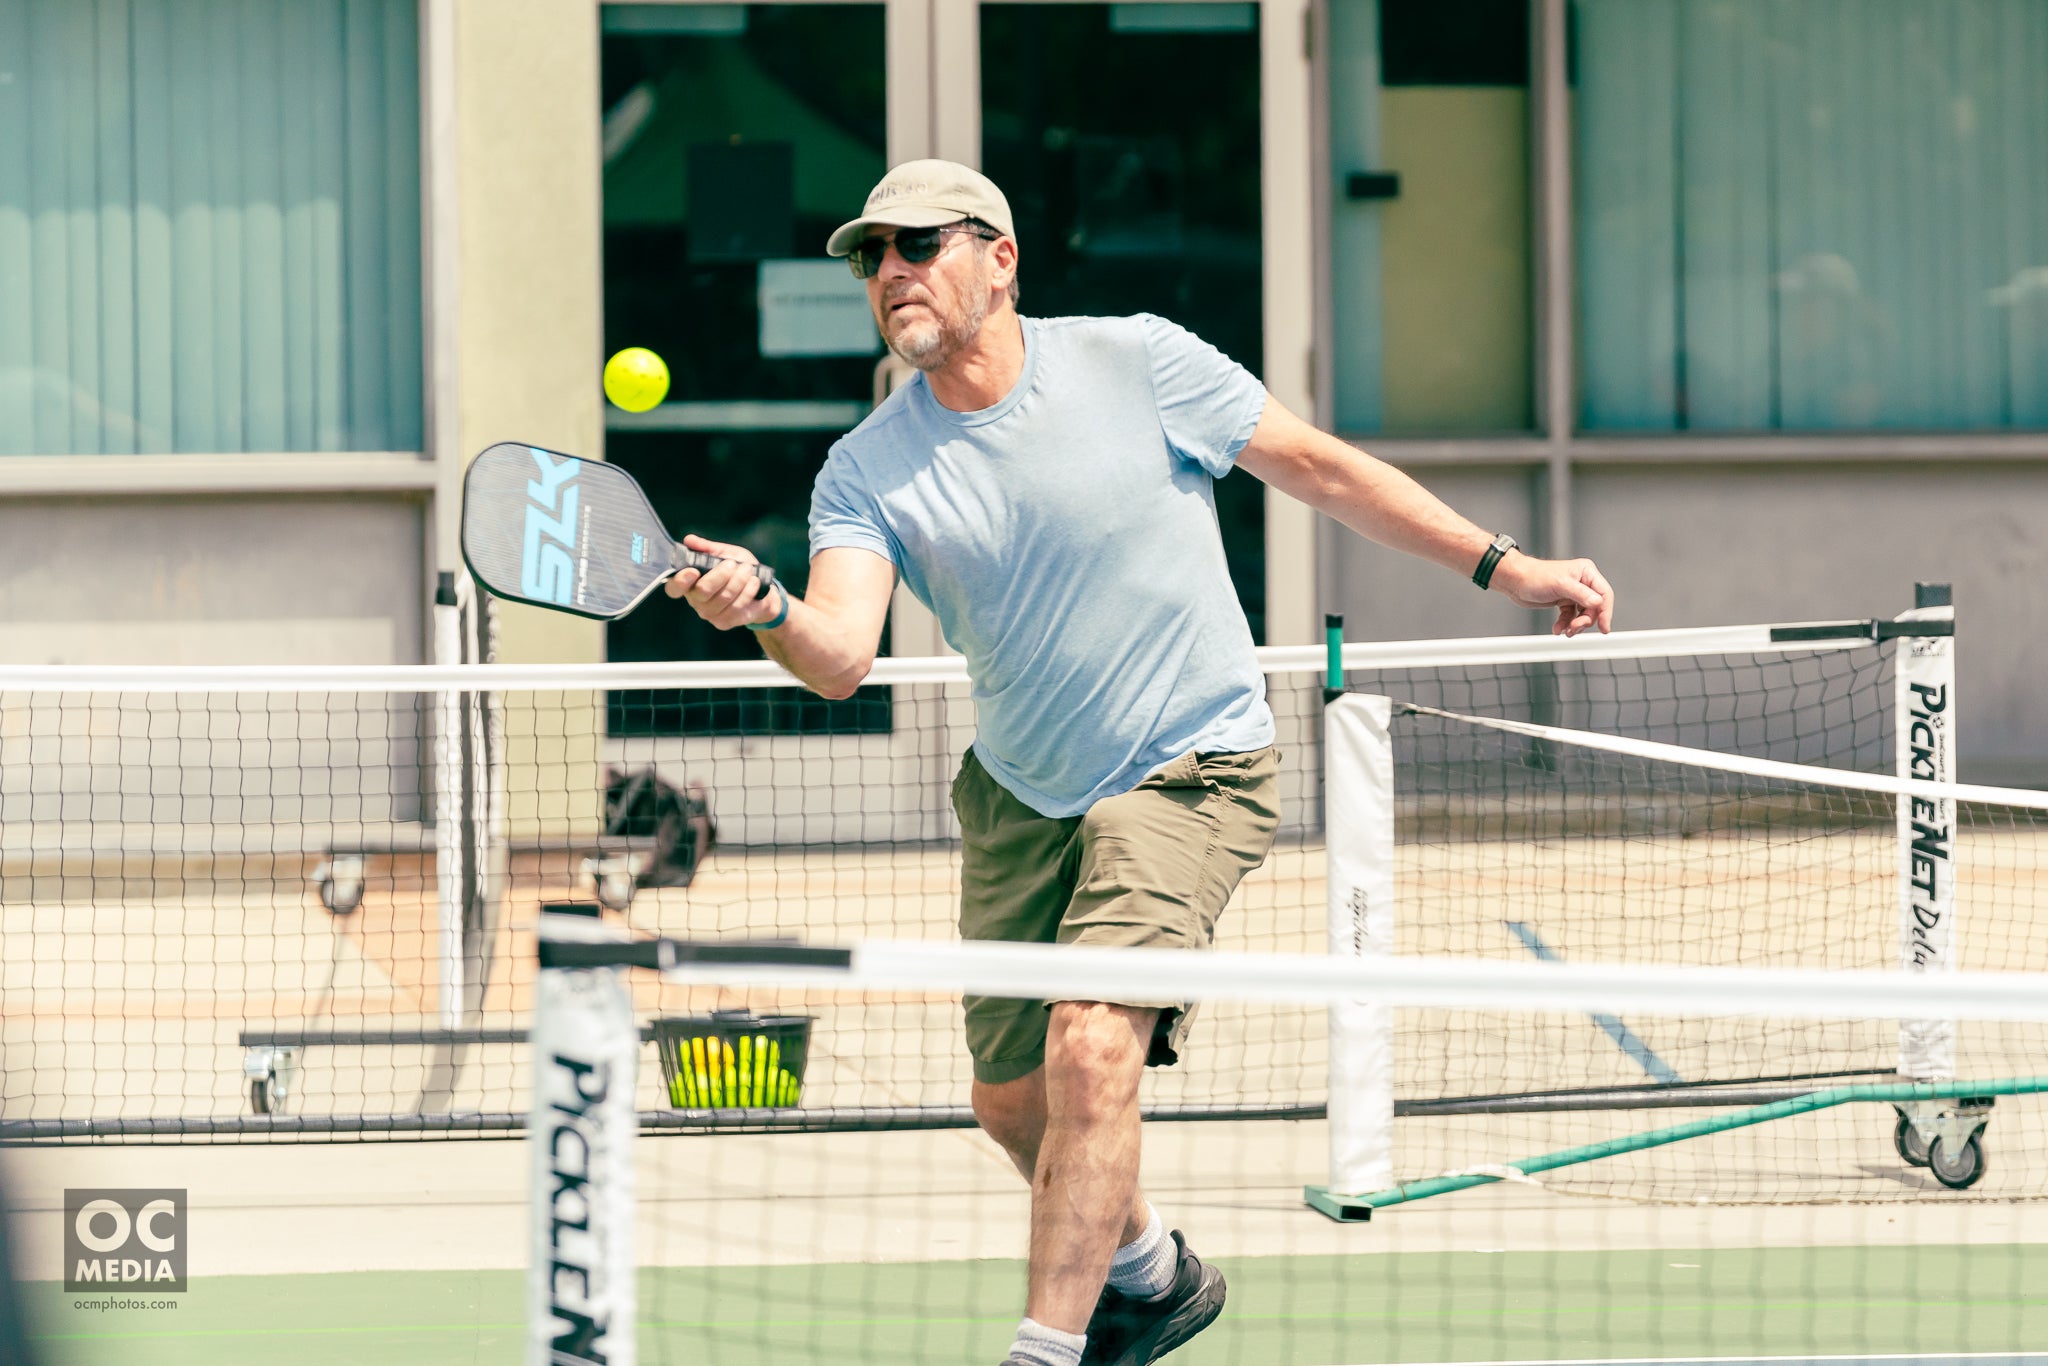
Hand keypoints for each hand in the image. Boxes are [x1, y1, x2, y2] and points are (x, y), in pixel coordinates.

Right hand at [664, 534, 780, 629]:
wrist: (761, 590)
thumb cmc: (738, 569)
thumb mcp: (724, 553)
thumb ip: (707, 548)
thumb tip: (689, 540)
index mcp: (690, 583)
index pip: (674, 588)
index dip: (680, 581)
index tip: (693, 571)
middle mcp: (696, 601)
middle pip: (703, 590)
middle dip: (721, 574)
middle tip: (733, 563)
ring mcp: (710, 614)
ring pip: (723, 597)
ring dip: (738, 580)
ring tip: (748, 569)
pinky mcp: (725, 622)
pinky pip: (737, 606)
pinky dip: (748, 591)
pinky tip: (753, 582)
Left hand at [1490, 553, 1614, 636]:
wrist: (1515, 581)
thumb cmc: (1535, 576)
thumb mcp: (1560, 585)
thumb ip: (1581, 594)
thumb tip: (1598, 603)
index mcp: (1586, 572)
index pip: (1604, 593)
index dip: (1605, 612)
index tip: (1604, 628)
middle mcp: (1582, 582)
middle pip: (1594, 607)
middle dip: (1585, 620)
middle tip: (1574, 628)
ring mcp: (1573, 592)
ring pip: (1583, 614)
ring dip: (1575, 625)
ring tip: (1565, 630)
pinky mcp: (1564, 601)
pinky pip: (1571, 617)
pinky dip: (1565, 624)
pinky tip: (1558, 629)